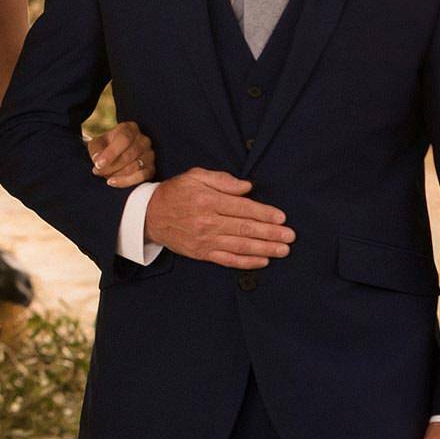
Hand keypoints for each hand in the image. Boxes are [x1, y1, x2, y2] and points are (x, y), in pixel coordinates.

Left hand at [87, 122, 155, 187]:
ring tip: (104, 175)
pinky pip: (142, 177)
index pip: (124, 139)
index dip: (111, 153)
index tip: (98, 164)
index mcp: (129, 129)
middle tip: (98, 171)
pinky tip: (113, 182)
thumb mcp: (97, 143)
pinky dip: (126, 182)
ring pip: (135, 167)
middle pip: (129, 155)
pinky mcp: (151, 168)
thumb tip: (98, 160)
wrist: (116, 151)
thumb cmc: (106, 146)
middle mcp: (143, 140)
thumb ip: (96, 150)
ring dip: (117, 174)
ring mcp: (149, 154)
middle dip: (111, 167)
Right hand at [143, 169, 292, 268]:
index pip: (243, 208)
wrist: (149, 216)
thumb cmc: (174, 193)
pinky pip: (228, 259)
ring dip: (265, 249)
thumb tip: (247, 187)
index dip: (264, 213)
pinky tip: (262, 261)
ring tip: (283, 250)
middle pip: (245, 228)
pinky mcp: (202, 253)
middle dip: (271, 233)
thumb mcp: (194, 176)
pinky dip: (246, 262)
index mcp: (207, 201)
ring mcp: (205, 240)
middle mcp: (207, 222)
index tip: (281, 217)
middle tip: (290, 236)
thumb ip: (221, 180)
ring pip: (240, 246)